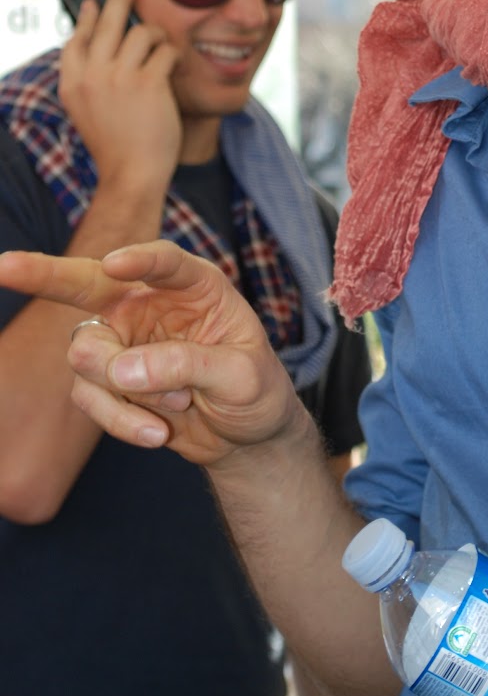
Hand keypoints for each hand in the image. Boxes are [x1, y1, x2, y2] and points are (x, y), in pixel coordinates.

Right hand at [0, 242, 299, 466]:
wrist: (245, 435)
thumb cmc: (255, 390)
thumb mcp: (242, 377)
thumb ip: (187, 365)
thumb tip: (121, 371)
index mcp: (194, 285)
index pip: (164, 262)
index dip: (140, 260)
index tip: (116, 263)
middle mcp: (150, 303)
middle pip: (89, 282)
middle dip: (44, 273)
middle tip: (4, 266)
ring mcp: (122, 340)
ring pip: (87, 353)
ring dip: (125, 389)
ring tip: (178, 406)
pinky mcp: (107, 380)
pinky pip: (90, 396)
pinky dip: (121, 420)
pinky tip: (158, 434)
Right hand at [59, 0, 182, 192]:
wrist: (132, 175)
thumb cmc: (116, 146)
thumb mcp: (88, 110)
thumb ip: (89, 79)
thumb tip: (99, 42)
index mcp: (72, 83)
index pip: (77, 39)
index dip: (88, 17)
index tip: (95, 2)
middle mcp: (92, 76)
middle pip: (108, 21)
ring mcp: (119, 78)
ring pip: (141, 32)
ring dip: (157, 36)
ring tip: (161, 48)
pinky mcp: (148, 83)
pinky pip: (165, 51)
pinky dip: (172, 56)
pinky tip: (173, 66)